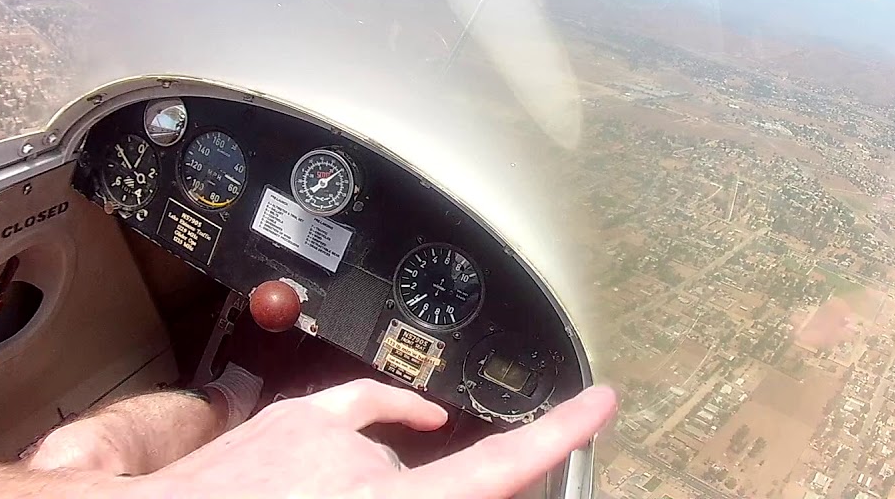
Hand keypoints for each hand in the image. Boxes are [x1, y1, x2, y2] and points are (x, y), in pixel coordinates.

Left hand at [131, 377, 616, 498]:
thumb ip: (386, 471)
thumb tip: (408, 470)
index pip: (488, 473)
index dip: (554, 439)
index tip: (598, 405)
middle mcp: (364, 469)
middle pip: (421, 488)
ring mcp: (329, 441)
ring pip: (387, 467)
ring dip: (378, 493)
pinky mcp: (296, 422)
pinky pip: (362, 405)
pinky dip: (395, 413)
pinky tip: (416, 418)